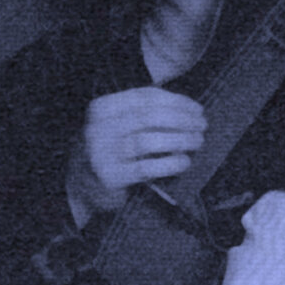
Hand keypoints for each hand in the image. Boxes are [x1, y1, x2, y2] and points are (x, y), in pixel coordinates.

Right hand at [69, 86, 207, 220]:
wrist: (83, 187)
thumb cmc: (112, 151)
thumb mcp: (120, 126)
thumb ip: (146, 115)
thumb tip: (190, 110)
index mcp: (103, 108)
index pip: (145, 96)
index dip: (176, 100)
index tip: (197, 108)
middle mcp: (98, 128)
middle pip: (149, 116)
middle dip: (182, 119)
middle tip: (202, 125)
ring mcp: (101, 153)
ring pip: (148, 140)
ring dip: (179, 139)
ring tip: (197, 141)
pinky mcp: (109, 176)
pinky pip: (145, 167)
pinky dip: (169, 163)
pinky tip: (184, 162)